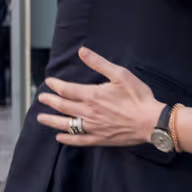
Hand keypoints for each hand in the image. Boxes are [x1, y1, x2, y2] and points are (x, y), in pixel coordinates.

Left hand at [37, 47, 164, 146]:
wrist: (150, 121)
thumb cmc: (138, 96)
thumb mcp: (120, 74)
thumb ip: (99, 63)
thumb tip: (82, 52)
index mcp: (92, 95)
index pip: (67, 89)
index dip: (55, 85)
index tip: (49, 82)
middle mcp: (88, 112)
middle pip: (63, 106)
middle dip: (50, 101)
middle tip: (41, 99)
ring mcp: (92, 127)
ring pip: (66, 124)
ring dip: (51, 121)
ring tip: (40, 118)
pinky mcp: (99, 139)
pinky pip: (78, 140)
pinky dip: (67, 139)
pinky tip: (59, 137)